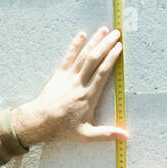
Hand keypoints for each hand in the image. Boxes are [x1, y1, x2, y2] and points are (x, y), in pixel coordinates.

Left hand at [15, 27, 129, 144]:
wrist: (40, 121)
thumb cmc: (63, 129)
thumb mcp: (86, 135)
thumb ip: (107, 134)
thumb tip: (126, 137)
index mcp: (88, 96)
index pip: (102, 72)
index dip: (112, 58)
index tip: (119, 47)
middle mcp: (79, 83)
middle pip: (95, 59)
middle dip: (106, 44)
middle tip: (117, 33)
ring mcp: (68, 77)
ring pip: (83, 56)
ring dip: (94, 41)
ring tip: (104, 30)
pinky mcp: (59, 75)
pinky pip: (68, 58)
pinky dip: (75, 46)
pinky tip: (81, 35)